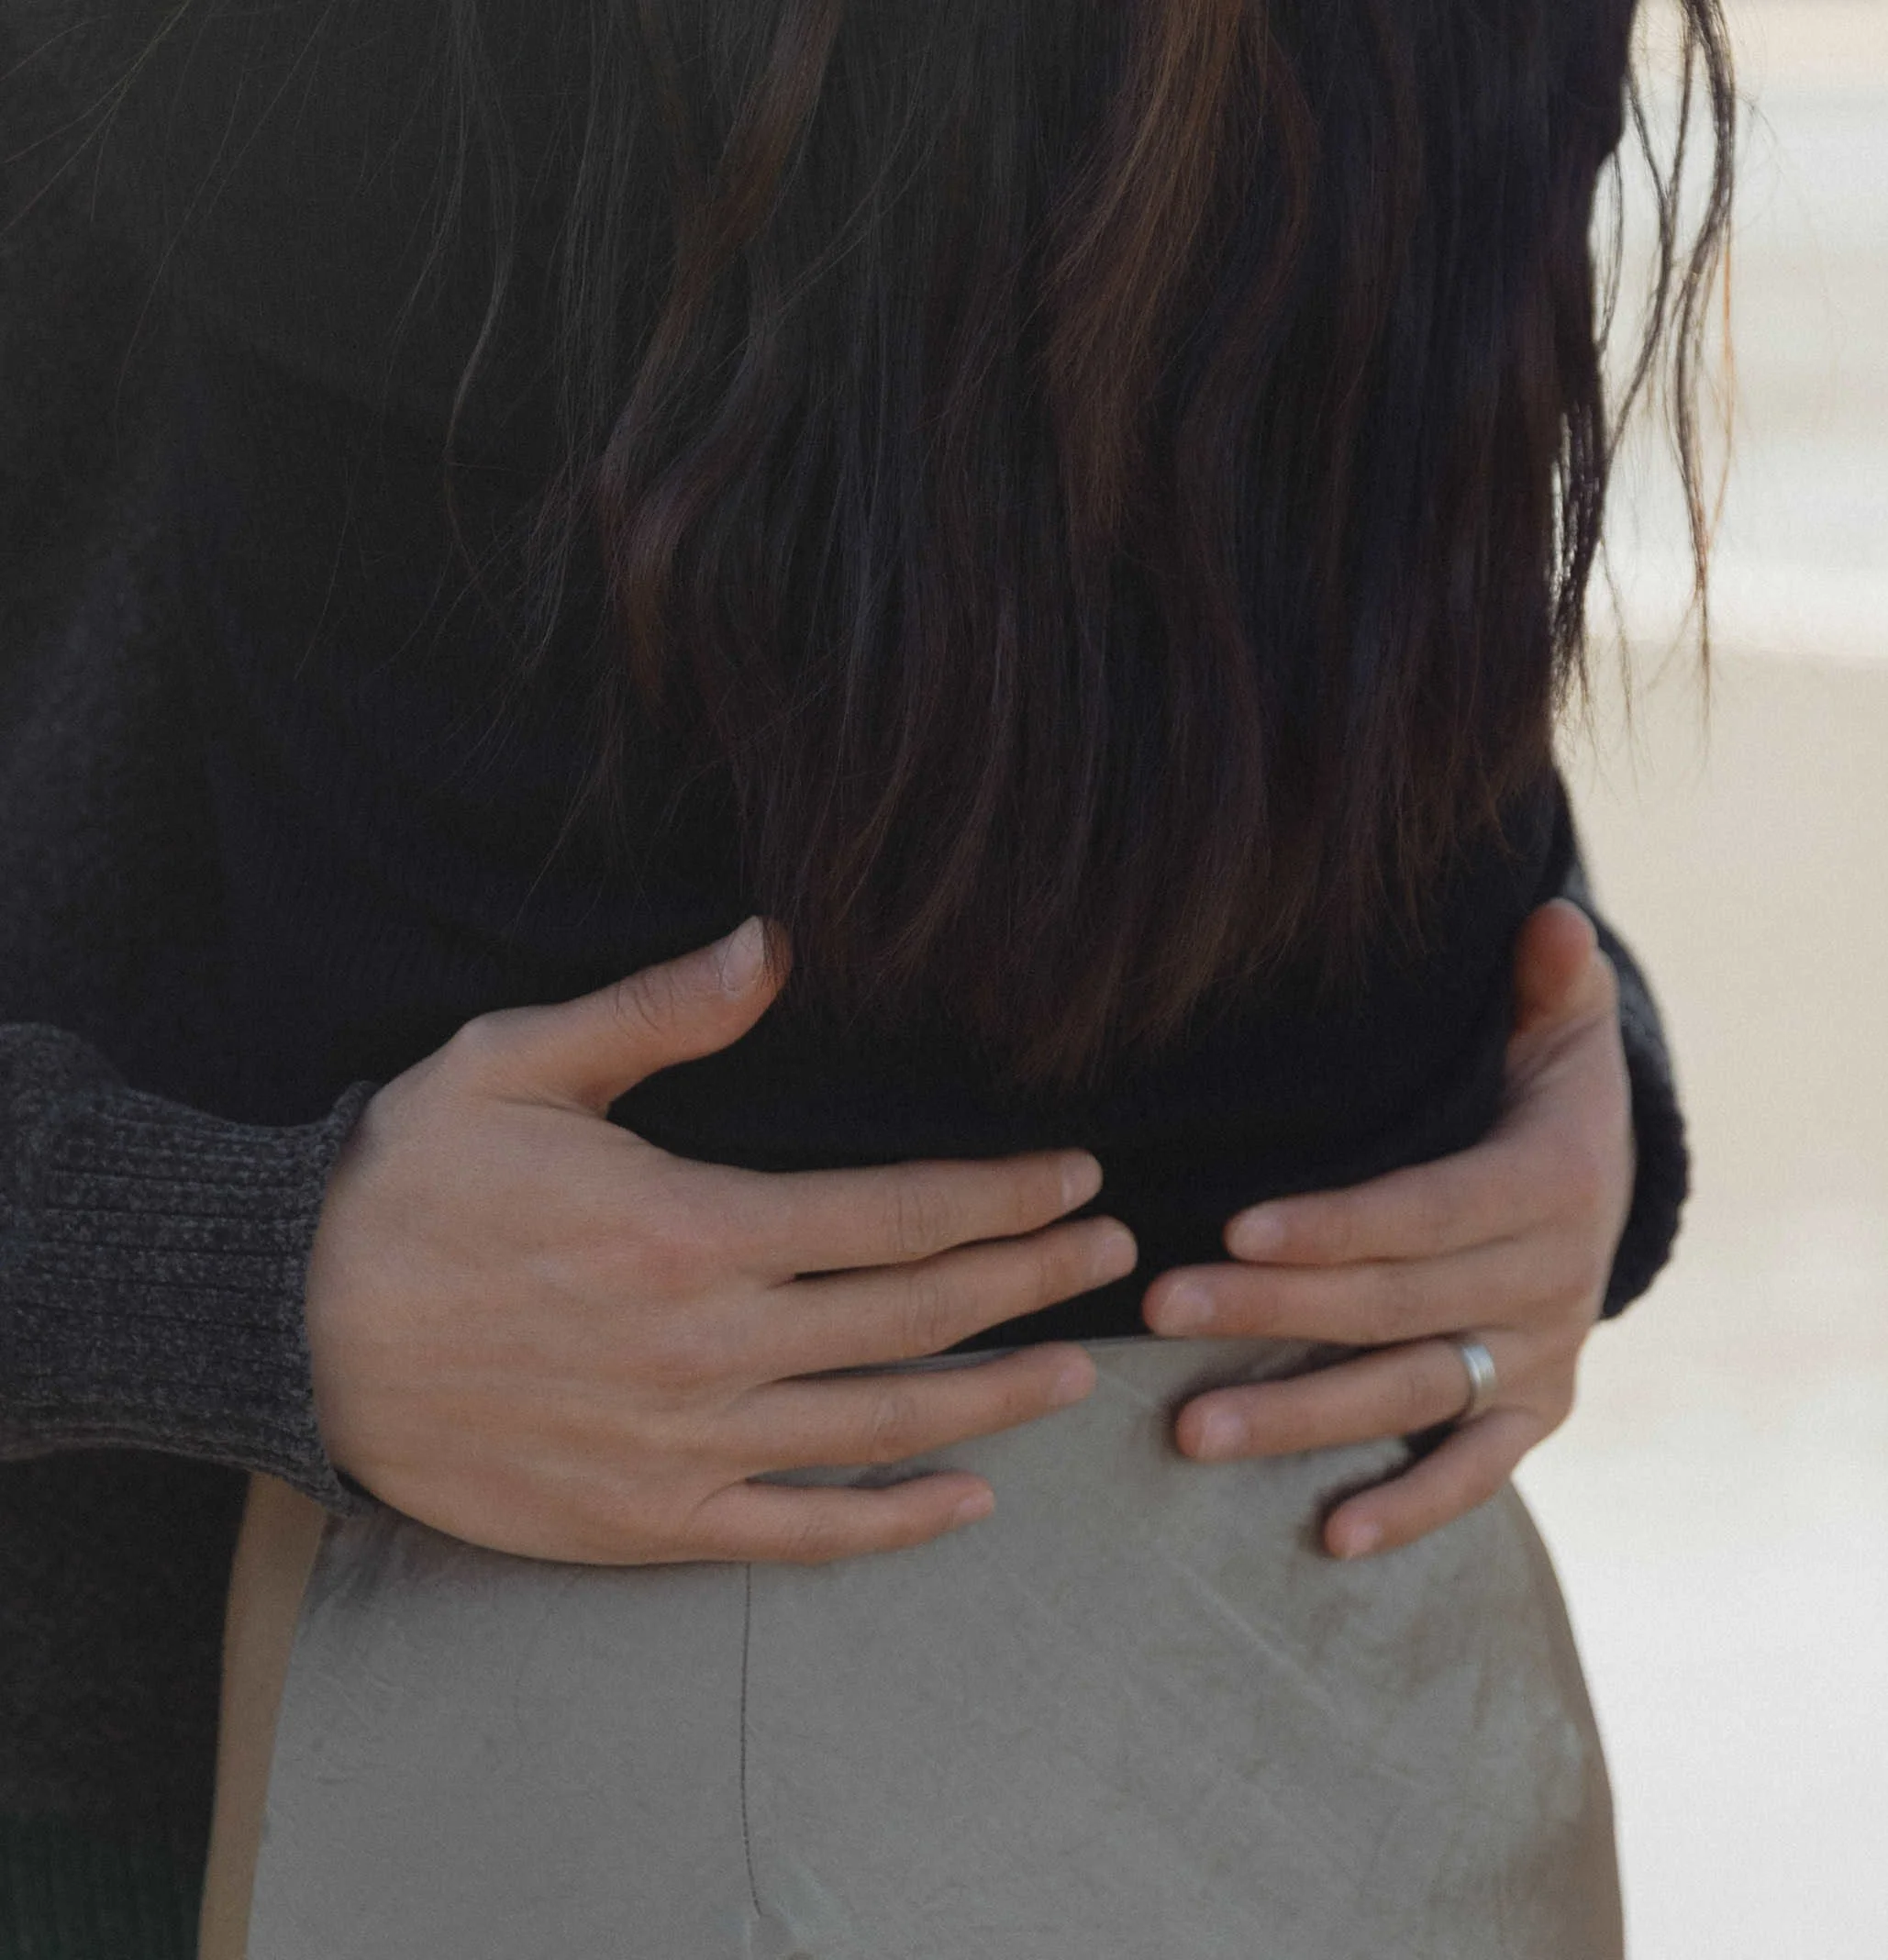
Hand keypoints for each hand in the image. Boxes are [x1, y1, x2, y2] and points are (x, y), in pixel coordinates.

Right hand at [304, 918, 1135, 1566]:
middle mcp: (710, 1346)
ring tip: (1075, 1370)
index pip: (898, 1213)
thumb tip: (776, 943)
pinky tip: (964, 1502)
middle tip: (1112, 1256)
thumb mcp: (518, 1062)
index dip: (1002, 1197)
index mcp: (695, 1226)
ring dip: (994, 1396)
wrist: (286, 1328)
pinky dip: (888, 1523)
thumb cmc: (404, 1183)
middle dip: (1029, 1279)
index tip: (1074, 1179)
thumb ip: (661, 1011)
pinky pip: (793, 1534)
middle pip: (915, 1315)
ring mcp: (682, 1445)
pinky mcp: (641, 1521)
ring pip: (881, 1427)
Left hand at [1141, 898, 1633, 1558]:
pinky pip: (1477, 1474)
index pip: (1426, 1212)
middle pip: (1391, 1305)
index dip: (1335, 1225)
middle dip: (1272, 1312)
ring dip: (1302, 1416)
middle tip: (1160, 1310)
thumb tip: (1551, 915)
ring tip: (1190, 1431)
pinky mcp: (1534, 1414)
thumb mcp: (1560, 1031)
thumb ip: (1548, 981)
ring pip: (1411, 1395)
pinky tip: (1329, 1536)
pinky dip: (1411, 1506)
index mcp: (1549, 1184)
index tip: (1233, 1229)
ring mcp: (1539, 1359)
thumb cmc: (1546, 1094)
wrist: (1611, 1189)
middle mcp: (1549, 1283)